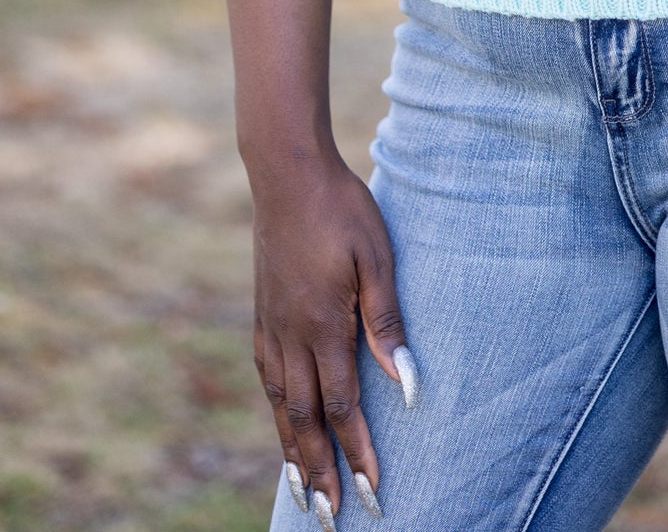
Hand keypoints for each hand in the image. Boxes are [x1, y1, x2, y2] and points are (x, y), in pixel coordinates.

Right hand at [250, 152, 412, 522]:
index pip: (342, 405)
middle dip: (320, 471)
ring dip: (293, 451)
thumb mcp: (376, 257)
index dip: (357, 452)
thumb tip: (405, 383)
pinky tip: (281, 423)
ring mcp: (271, 325)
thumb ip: (386, 322)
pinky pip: (267, 377)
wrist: (286, 171)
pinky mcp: (262, 312)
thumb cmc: (341, 209)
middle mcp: (291, 335)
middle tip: (330, 518)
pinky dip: (274, 412)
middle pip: (304, 420)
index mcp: (323, 325)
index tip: (373, 492)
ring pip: (279, 406)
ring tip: (303, 490)